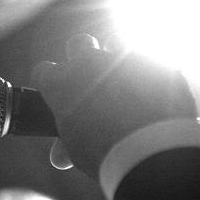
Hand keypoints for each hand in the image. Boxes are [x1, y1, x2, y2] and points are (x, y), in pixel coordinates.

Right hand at [32, 34, 196, 178]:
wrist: (155, 151)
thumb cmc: (106, 154)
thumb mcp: (78, 151)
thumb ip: (66, 144)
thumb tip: (59, 157)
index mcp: (59, 81)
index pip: (43, 71)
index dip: (50, 83)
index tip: (58, 94)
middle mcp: (87, 61)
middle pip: (78, 44)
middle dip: (82, 57)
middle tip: (91, 77)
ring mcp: (123, 57)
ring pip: (115, 43)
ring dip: (116, 57)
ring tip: (125, 78)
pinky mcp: (155, 60)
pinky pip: (150, 61)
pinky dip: (150, 74)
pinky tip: (155, 93)